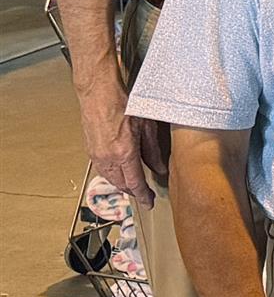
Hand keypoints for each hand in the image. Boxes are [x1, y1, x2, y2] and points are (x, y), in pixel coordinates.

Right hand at [76, 77, 157, 206]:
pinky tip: (119, 173)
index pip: (135, 183)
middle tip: (144, 194)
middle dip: (133, 192)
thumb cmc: (123, 105)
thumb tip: (159, 168)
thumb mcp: (146, 128)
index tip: (149, 203)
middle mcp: (108, 157)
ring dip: (122, 184)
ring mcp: (96, 154)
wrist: (99, 94)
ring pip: (110, 178)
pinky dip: (112, 175)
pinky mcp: (90, 150)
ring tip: (133, 186)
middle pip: (121, 184)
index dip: (143, 196)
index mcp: (124, 153)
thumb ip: (153, 152)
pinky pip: (102, 169)